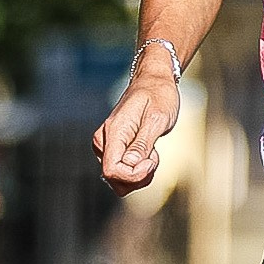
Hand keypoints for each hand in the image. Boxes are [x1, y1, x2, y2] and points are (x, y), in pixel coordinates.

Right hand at [93, 74, 179, 192]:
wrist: (154, 82)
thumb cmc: (159, 96)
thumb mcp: (157, 118)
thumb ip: (143, 143)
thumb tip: (130, 164)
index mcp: (113, 132)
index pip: (112, 171)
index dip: (134, 174)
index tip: (152, 160)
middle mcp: (104, 142)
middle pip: (114, 179)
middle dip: (139, 176)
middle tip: (154, 154)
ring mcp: (107, 147)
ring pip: (120, 181)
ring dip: (140, 174)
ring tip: (152, 152)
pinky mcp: (114, 151)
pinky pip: (124, 174)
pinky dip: (139, 171)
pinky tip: (148, 154)